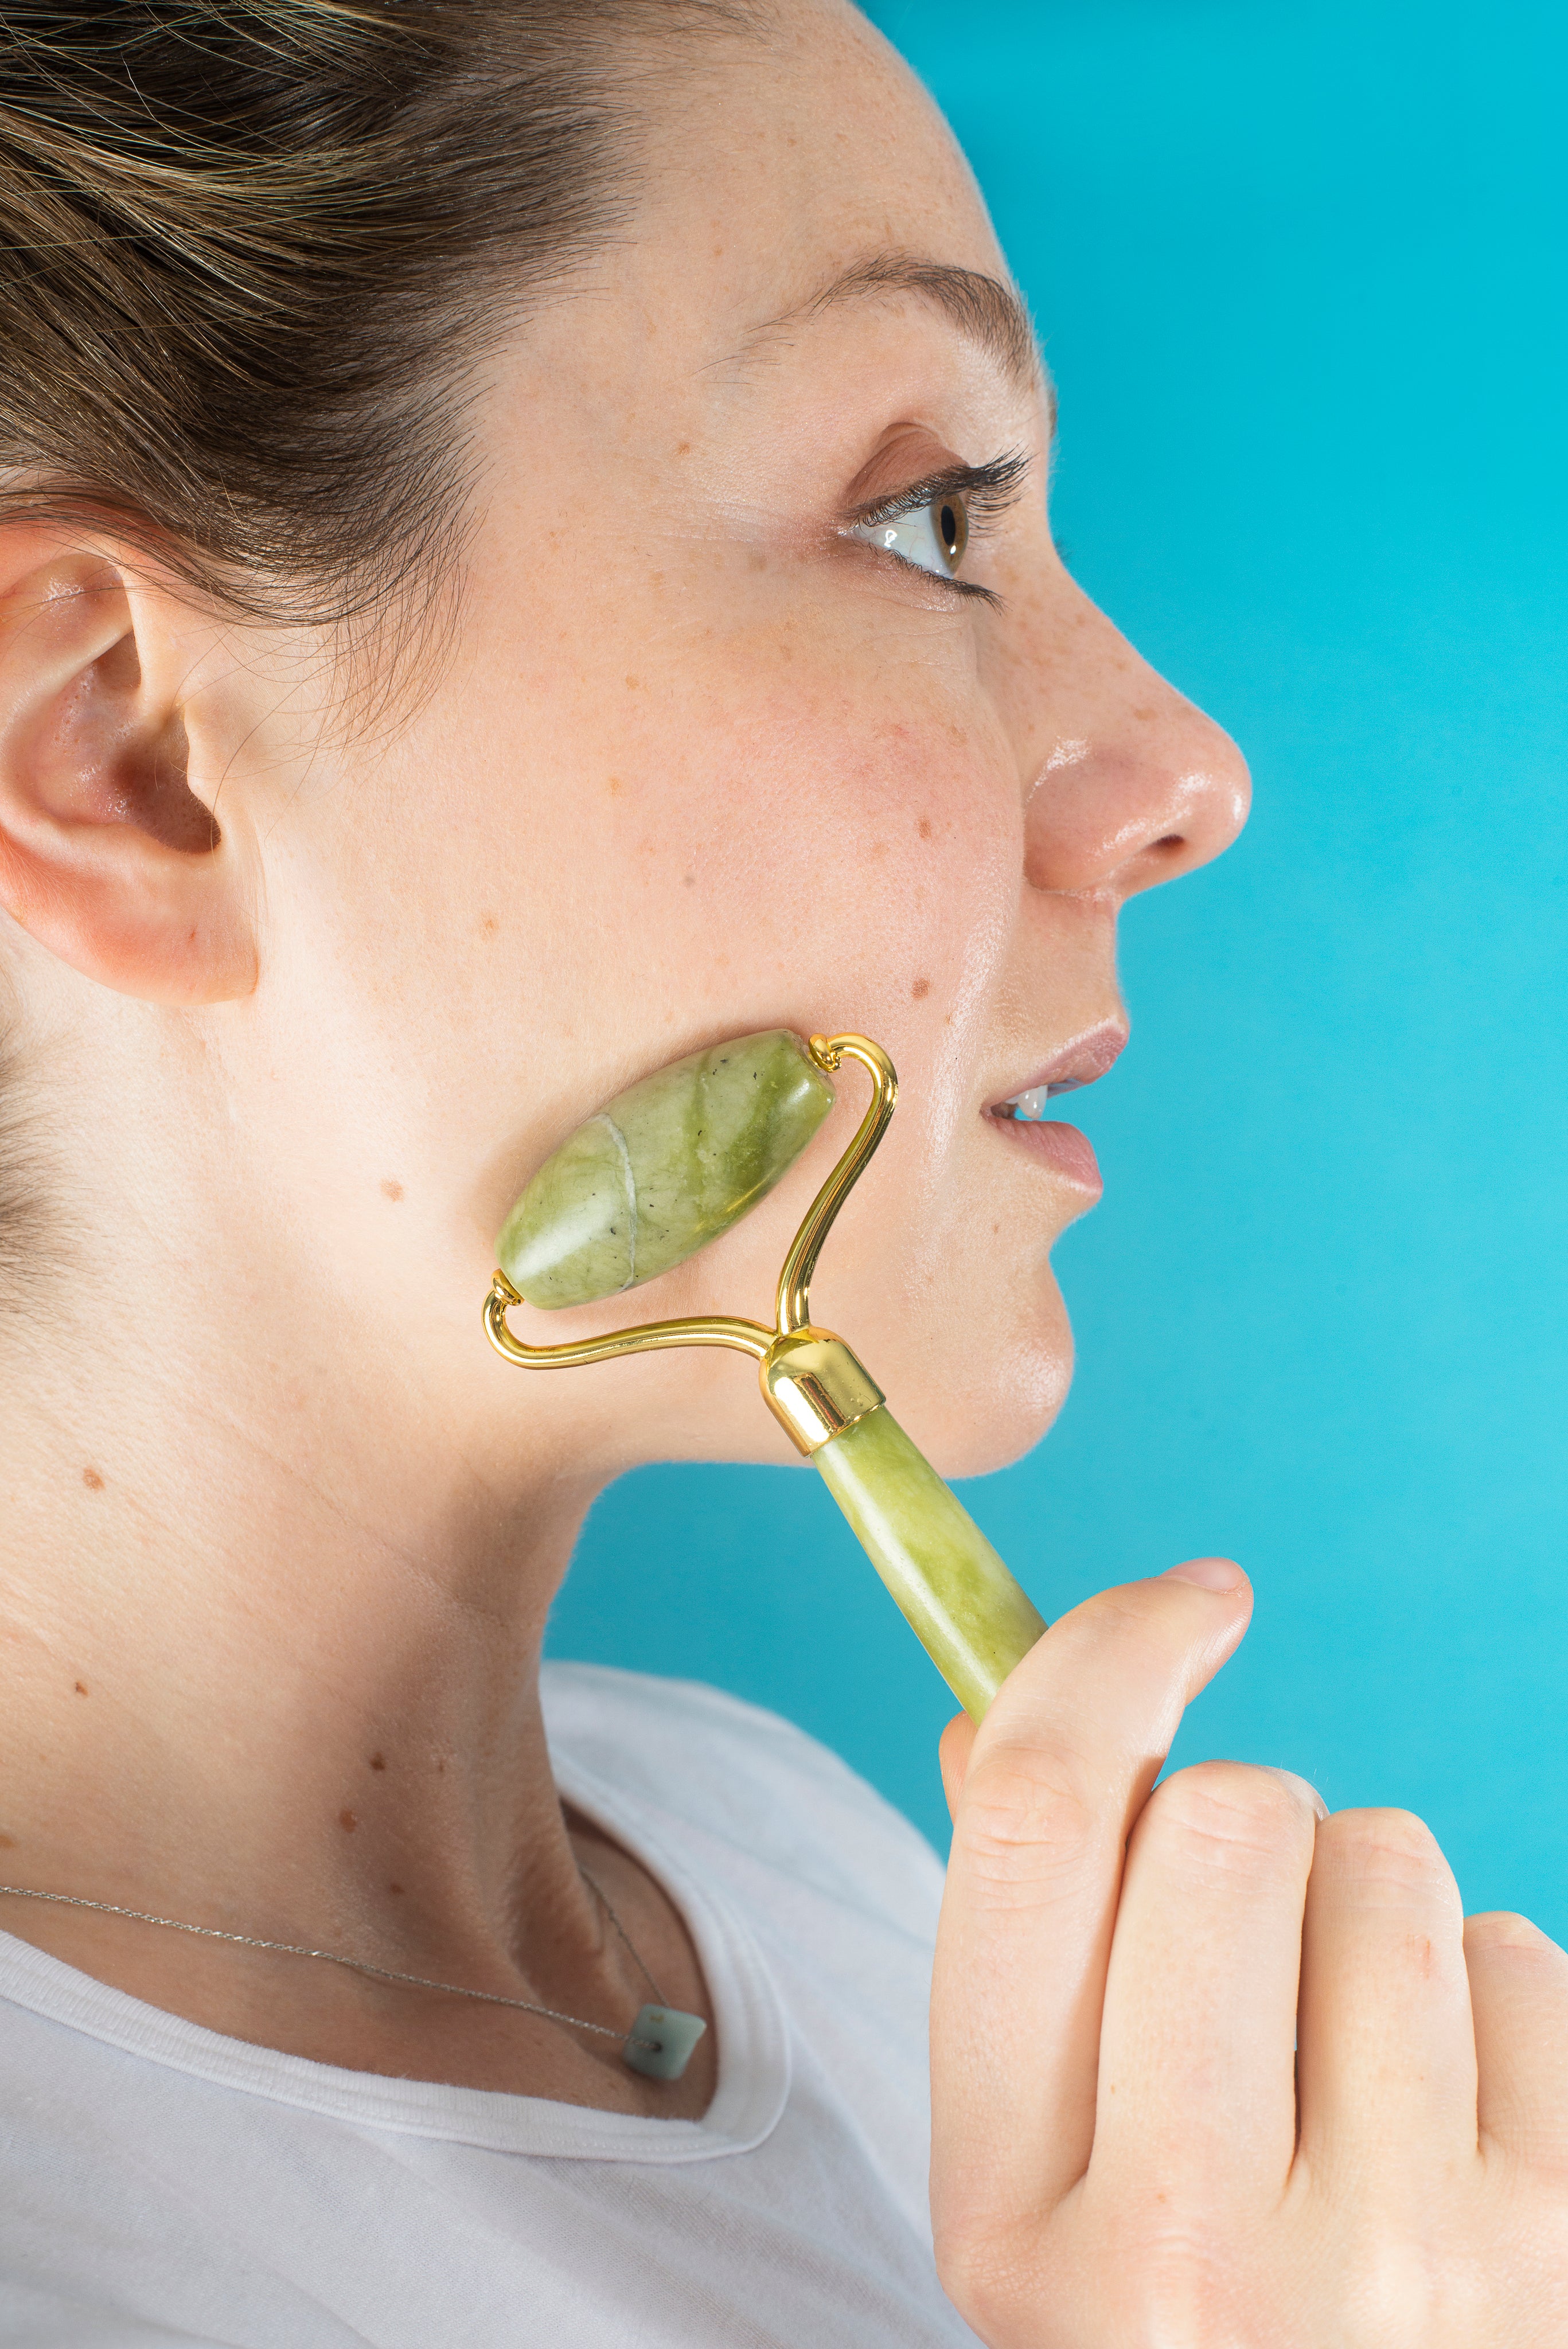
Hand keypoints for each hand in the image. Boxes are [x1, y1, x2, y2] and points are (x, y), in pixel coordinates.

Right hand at [930, 1561, 1567, 2345]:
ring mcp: (1393, 2267)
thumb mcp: (1046, 2181)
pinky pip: (1523, 1953)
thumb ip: (1015, 1949)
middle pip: (1222, 1814)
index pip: (1039, 1826)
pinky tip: (1457, 2117)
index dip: (1107, 1656)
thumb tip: (990, 1721)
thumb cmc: (1193, 2308)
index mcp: (1012, 2213)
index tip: (1188, 1603)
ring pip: (1386, 1861)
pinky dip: (1493, 1995)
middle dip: (1250, 1817)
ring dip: (1373, 1904)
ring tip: (1360, 2050)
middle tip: (1259, 1926)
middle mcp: (1186, 2255)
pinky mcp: (1559, 2250)